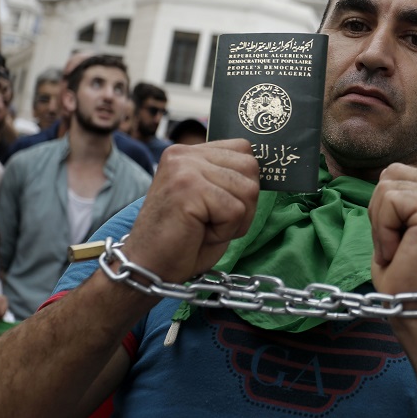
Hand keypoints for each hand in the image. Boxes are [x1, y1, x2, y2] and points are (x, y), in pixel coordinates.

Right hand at [121, 140, 259, 283]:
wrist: (148, 268)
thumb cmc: (184, 240)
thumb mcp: (212, 199)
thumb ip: (232, 177)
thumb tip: (268, 168)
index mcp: (189, 152)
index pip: (244, 149)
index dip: (245, 183)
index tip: (220, 206)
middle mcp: (184, 154)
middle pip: (251, 167)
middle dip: (243, 204)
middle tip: (211, 221)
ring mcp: (184, 168)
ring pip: (248, 190)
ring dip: (235, 220)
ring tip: (204, 228)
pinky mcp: (188, 189)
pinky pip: (235, 210)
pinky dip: (225, 231)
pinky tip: (199, 234)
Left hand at [369, 164, 416, 295]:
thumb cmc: (405, 273)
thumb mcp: (402, 222)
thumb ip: (402, 194)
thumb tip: (386, 172)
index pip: (397, 172)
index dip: (385, 208)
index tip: (402, 241)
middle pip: (391, 174)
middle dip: (381, 213)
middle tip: (399, 246)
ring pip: (387, 187)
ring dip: (381, 224)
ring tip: (400, 249)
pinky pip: (389, 201)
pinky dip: (384, 231)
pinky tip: (400, 252)